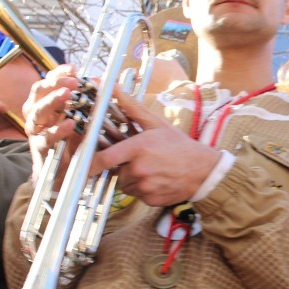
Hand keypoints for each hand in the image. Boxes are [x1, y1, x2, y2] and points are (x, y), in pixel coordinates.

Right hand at [24, 65, 81, 178]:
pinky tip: (70, 124)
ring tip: (67, 95)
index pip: (47, 83)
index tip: (73, 69)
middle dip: (54, 84)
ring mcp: (36, 132)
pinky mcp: (40, 149)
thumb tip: (100, 84)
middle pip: (38, 92)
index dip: (58, 74)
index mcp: (44, 105)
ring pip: (37, 112)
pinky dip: (58, 130)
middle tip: (72, 82)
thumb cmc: (71, 144)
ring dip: (52, 101)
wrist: (62, 175)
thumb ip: (85, 104)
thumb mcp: (79, 120)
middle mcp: (37, 115)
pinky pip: (46, 138)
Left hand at [89, 89, 221, 206]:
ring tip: (150, 169)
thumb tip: (114, 88)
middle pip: (116, 172)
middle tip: (138, 160)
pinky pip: (137, 195)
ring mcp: (146, 187)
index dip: (90, 163)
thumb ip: (132, 108)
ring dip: (132, 179)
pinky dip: (143, 189)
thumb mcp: (157, 124)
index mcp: (138, 149)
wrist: (204, 171)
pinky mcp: (151, 200)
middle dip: (122, 167)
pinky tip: (157, 179)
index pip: (105, 159)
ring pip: (126, 185)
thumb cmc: (180, 146)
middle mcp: (140, 170)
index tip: (84, 163)